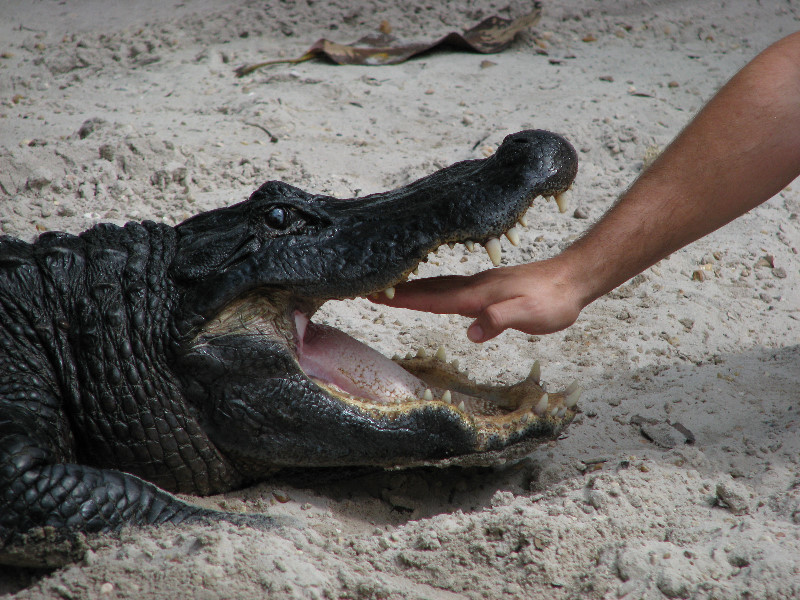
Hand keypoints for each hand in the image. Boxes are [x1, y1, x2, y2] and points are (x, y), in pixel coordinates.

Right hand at [373, 258, 584, 341]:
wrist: (572, 278)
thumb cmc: (553, 300)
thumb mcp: (532, 315)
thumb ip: (501, 320)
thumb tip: (471, 332)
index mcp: (480, 295)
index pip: (436, 298)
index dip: (406, 299)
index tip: (379, 296)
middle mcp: (476, 286)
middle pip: (431, 289)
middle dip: (400, 291)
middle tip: (371, 291)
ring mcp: (482, 284)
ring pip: (440, 286)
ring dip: (414, 289)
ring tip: (391, 291)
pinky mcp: (489, 286)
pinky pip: (452, 287)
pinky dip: (434, 289)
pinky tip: (433, 291)